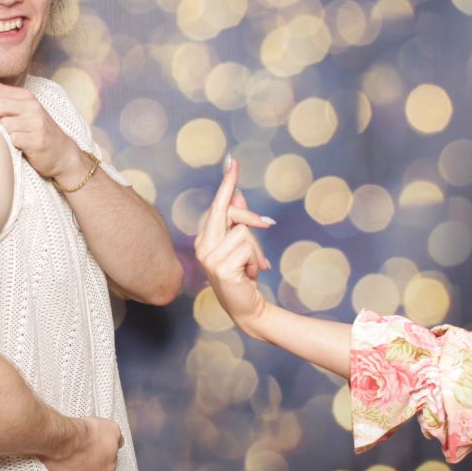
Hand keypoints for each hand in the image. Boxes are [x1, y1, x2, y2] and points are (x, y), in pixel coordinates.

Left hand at [0, 85, 85, 182]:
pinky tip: (13, 147)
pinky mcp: (37, 140)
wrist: (62, 154)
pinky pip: (12, 139)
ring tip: (3, 139)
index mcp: (26, 97)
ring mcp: (36, 123)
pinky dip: (8, 144)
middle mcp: (32, 106)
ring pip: (3, 123)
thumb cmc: (37, 134)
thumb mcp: (25, 113)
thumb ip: (6, 106)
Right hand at [40, 416, 122, 470]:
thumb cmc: (89, 434)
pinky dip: (63, 464)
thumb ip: (117, 438)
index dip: (105, 452)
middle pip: (95, 470)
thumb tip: (118, 440)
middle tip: (86, 447)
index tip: (100, 445)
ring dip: (77, 463)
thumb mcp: (112, 429)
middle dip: (91, 460)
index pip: (111, 462)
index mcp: (108, 466)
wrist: (67, 439)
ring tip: (73, 450)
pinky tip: (62, 454)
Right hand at [194, 156, 274, 335]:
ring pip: (244, 232)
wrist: (247, 309)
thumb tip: (238, 195)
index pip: (217, 206)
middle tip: (268, 224)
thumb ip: (237, 221)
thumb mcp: (242, 245)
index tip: (233, 162)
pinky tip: (250, 275)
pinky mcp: (221, 267)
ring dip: (256, 250)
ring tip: (252, 266)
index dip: (227, 184)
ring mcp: (209, 258)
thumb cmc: (243, 277)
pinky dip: (256, 261)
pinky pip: (248, 248)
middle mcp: (203, 246)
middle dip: (251, 217)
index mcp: (205, 239)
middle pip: (230, 213)